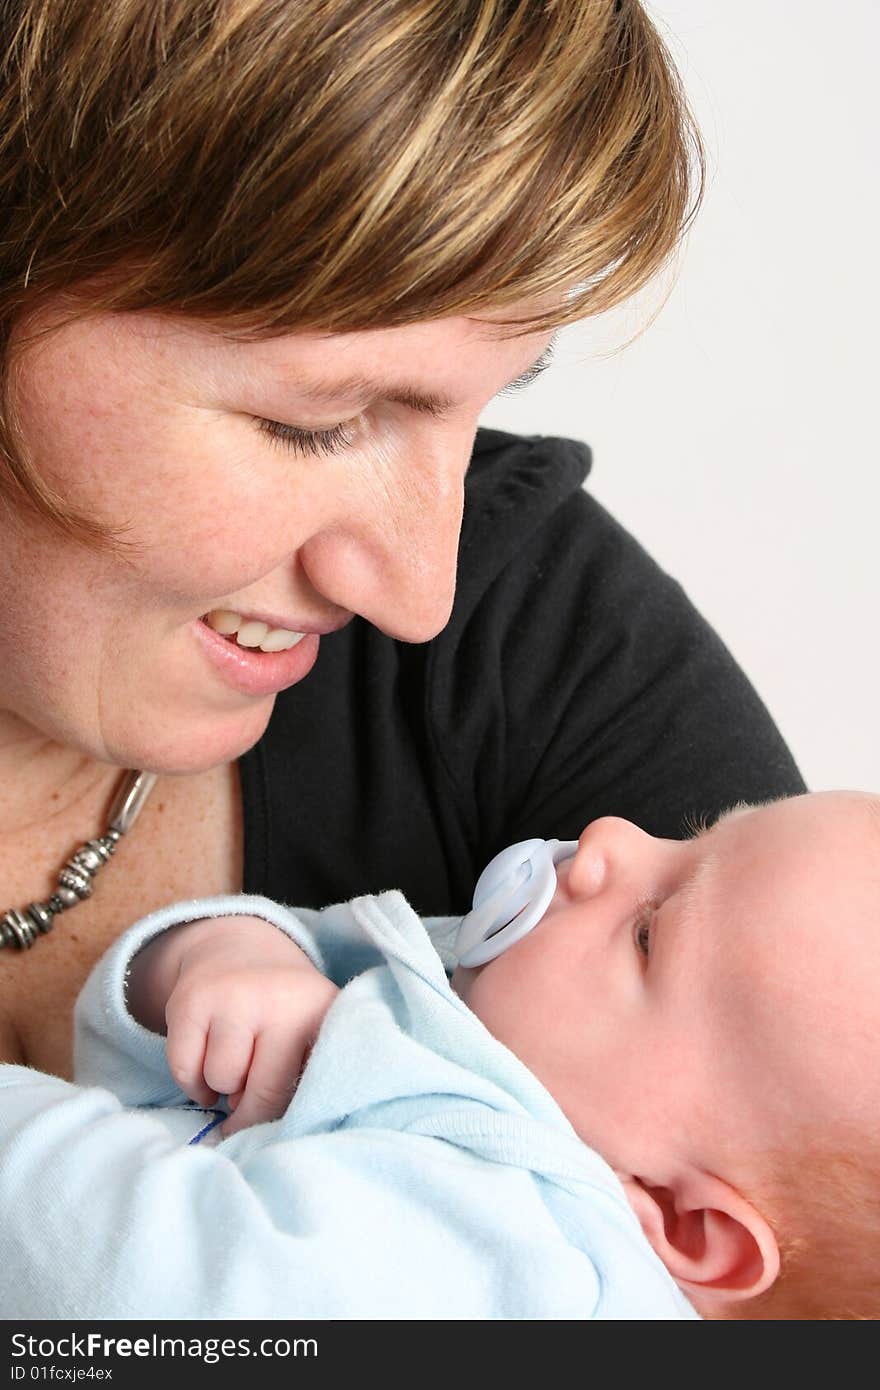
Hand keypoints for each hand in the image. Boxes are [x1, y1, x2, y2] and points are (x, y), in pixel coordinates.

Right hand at [131, 914, 337, 1135]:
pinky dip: (191, 1079)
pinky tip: (206, 1061)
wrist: (239, 949)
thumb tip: (266, 1128)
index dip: (284, 1117)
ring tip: (233, 1066)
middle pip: (261, 1093)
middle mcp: (278, 997)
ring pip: (221, 1081)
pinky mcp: (190, 999)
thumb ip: (305, 1076)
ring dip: (222, 1086)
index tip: (274, 1127)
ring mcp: (232, 995)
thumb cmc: (283, 1010)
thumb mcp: (312, 1030)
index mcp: (319, 1010)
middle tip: (248, 1099)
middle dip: (250, 1109)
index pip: (303, 1090)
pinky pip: (184, 1070)